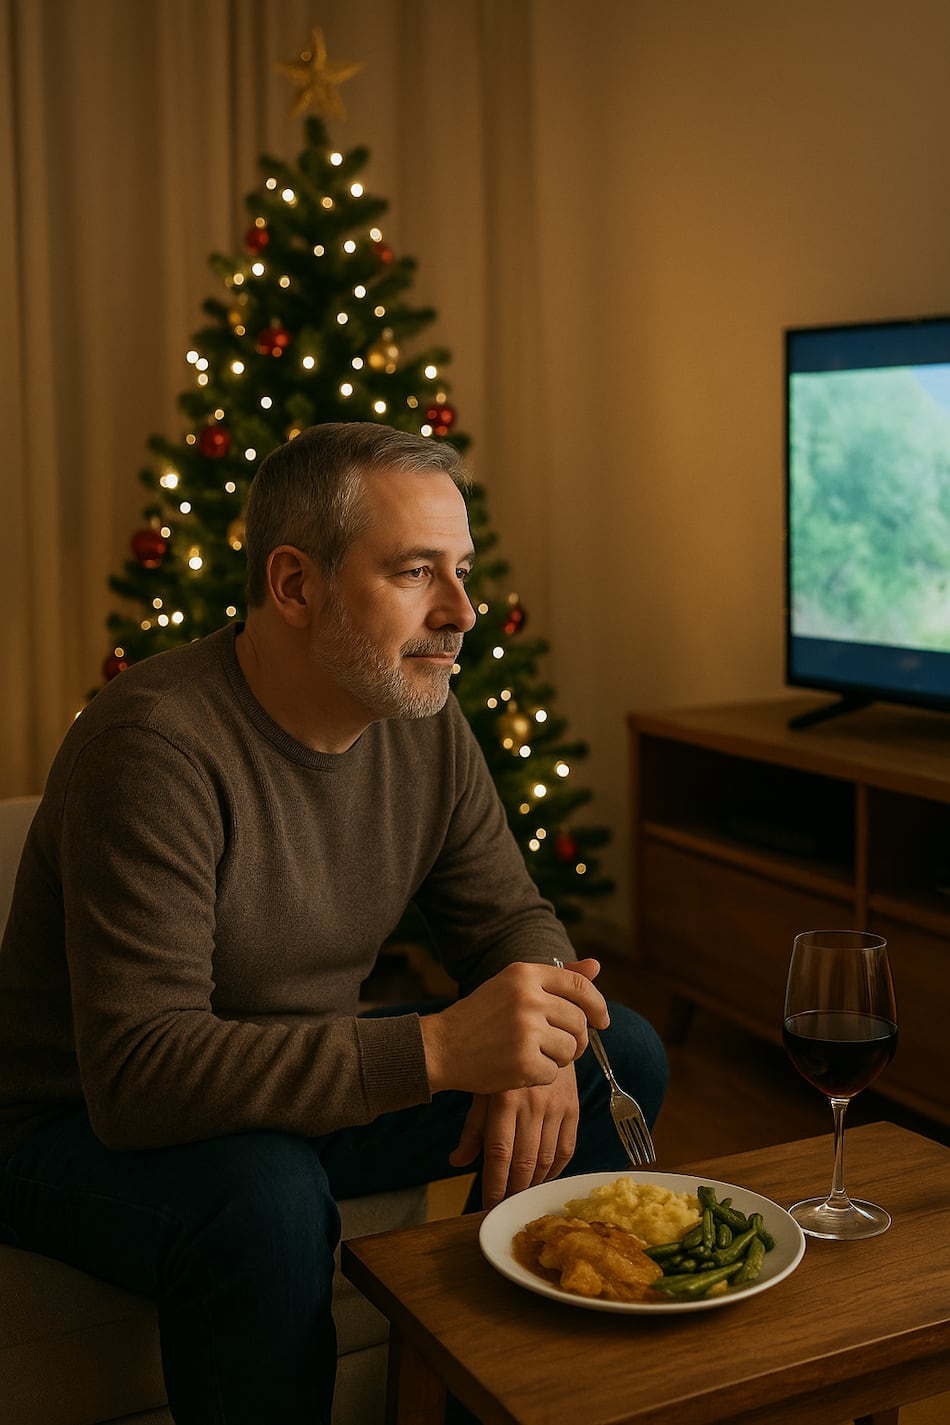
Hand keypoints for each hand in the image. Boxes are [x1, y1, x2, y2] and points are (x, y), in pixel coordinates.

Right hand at [419, 958, 606, 1095]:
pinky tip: (521, 1068)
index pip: (579, 984)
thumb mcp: (513, 986)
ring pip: (571, 1048)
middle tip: (560, 1046)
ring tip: (537, 1055)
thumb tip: (597, 966)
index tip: (601, 1020)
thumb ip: (556, 978)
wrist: (441, 1047)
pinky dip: (541, 1076)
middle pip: (578, 1020)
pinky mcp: (523, 1061)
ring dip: (560, 1058)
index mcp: (525, 974)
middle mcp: (528, 997)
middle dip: (576, 1038)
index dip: (597, 1004)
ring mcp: (526, 1030)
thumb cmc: (480, 1017)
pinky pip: (554, 1073)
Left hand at [448, 1066, 578, 1207]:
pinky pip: (566, 1148)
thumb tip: (457, 1162)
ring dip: (533, 1184)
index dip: (494, 1184)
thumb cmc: (504, 1064)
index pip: (499, 1153)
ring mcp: (555, 1106)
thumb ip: (473, 1128)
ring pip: (546, 1159)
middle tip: (505, 1207)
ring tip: (521, 1197)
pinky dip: (555, 1170)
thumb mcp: (483, 1089)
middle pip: (523, 1161)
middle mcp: (532, 1104)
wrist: (542, 1034)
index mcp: (504, 1099)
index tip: (488, 1206)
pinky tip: (543, 1178)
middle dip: (513, 1191)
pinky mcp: (573, 1107)